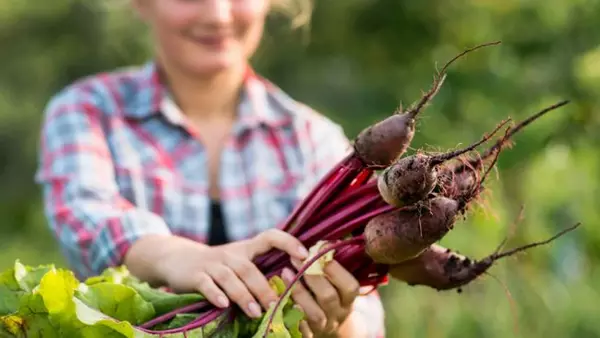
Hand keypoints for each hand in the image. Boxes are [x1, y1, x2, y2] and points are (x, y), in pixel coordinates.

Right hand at [153, 229, 308, 318]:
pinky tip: (223, 305)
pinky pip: (206, 284)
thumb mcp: (239, 262)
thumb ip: (260, 272)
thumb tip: (293, 291)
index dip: (288, 242)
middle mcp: (231, 254)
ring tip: (256, 312)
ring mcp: (212, 264)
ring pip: (230, 278)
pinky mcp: (195, 275)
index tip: (304, 255)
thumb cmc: (218, 266)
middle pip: (249, 268)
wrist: (177, 259)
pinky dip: (215, 294)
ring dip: (244, 295)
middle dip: (264, 288)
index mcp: (246, 248)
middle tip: (276, 305)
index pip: (270, 236)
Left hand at [281, 259, 360, 337]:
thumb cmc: (329, 293)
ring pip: (314, 314)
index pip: (350, 287)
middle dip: (312, 276)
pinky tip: (278, 297)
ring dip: (298, 292)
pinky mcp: (308, 335)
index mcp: (348, 299)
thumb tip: (324, 241)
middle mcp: (338, 314)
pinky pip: (299, 328)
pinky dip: (289, 313)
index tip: (318, 252)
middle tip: (295, 259)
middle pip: (328, 298)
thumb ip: (331, 265)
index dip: (335, 270)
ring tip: (284, 273)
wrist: (328, 326)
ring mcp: (323, 327)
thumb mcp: (337, 282)